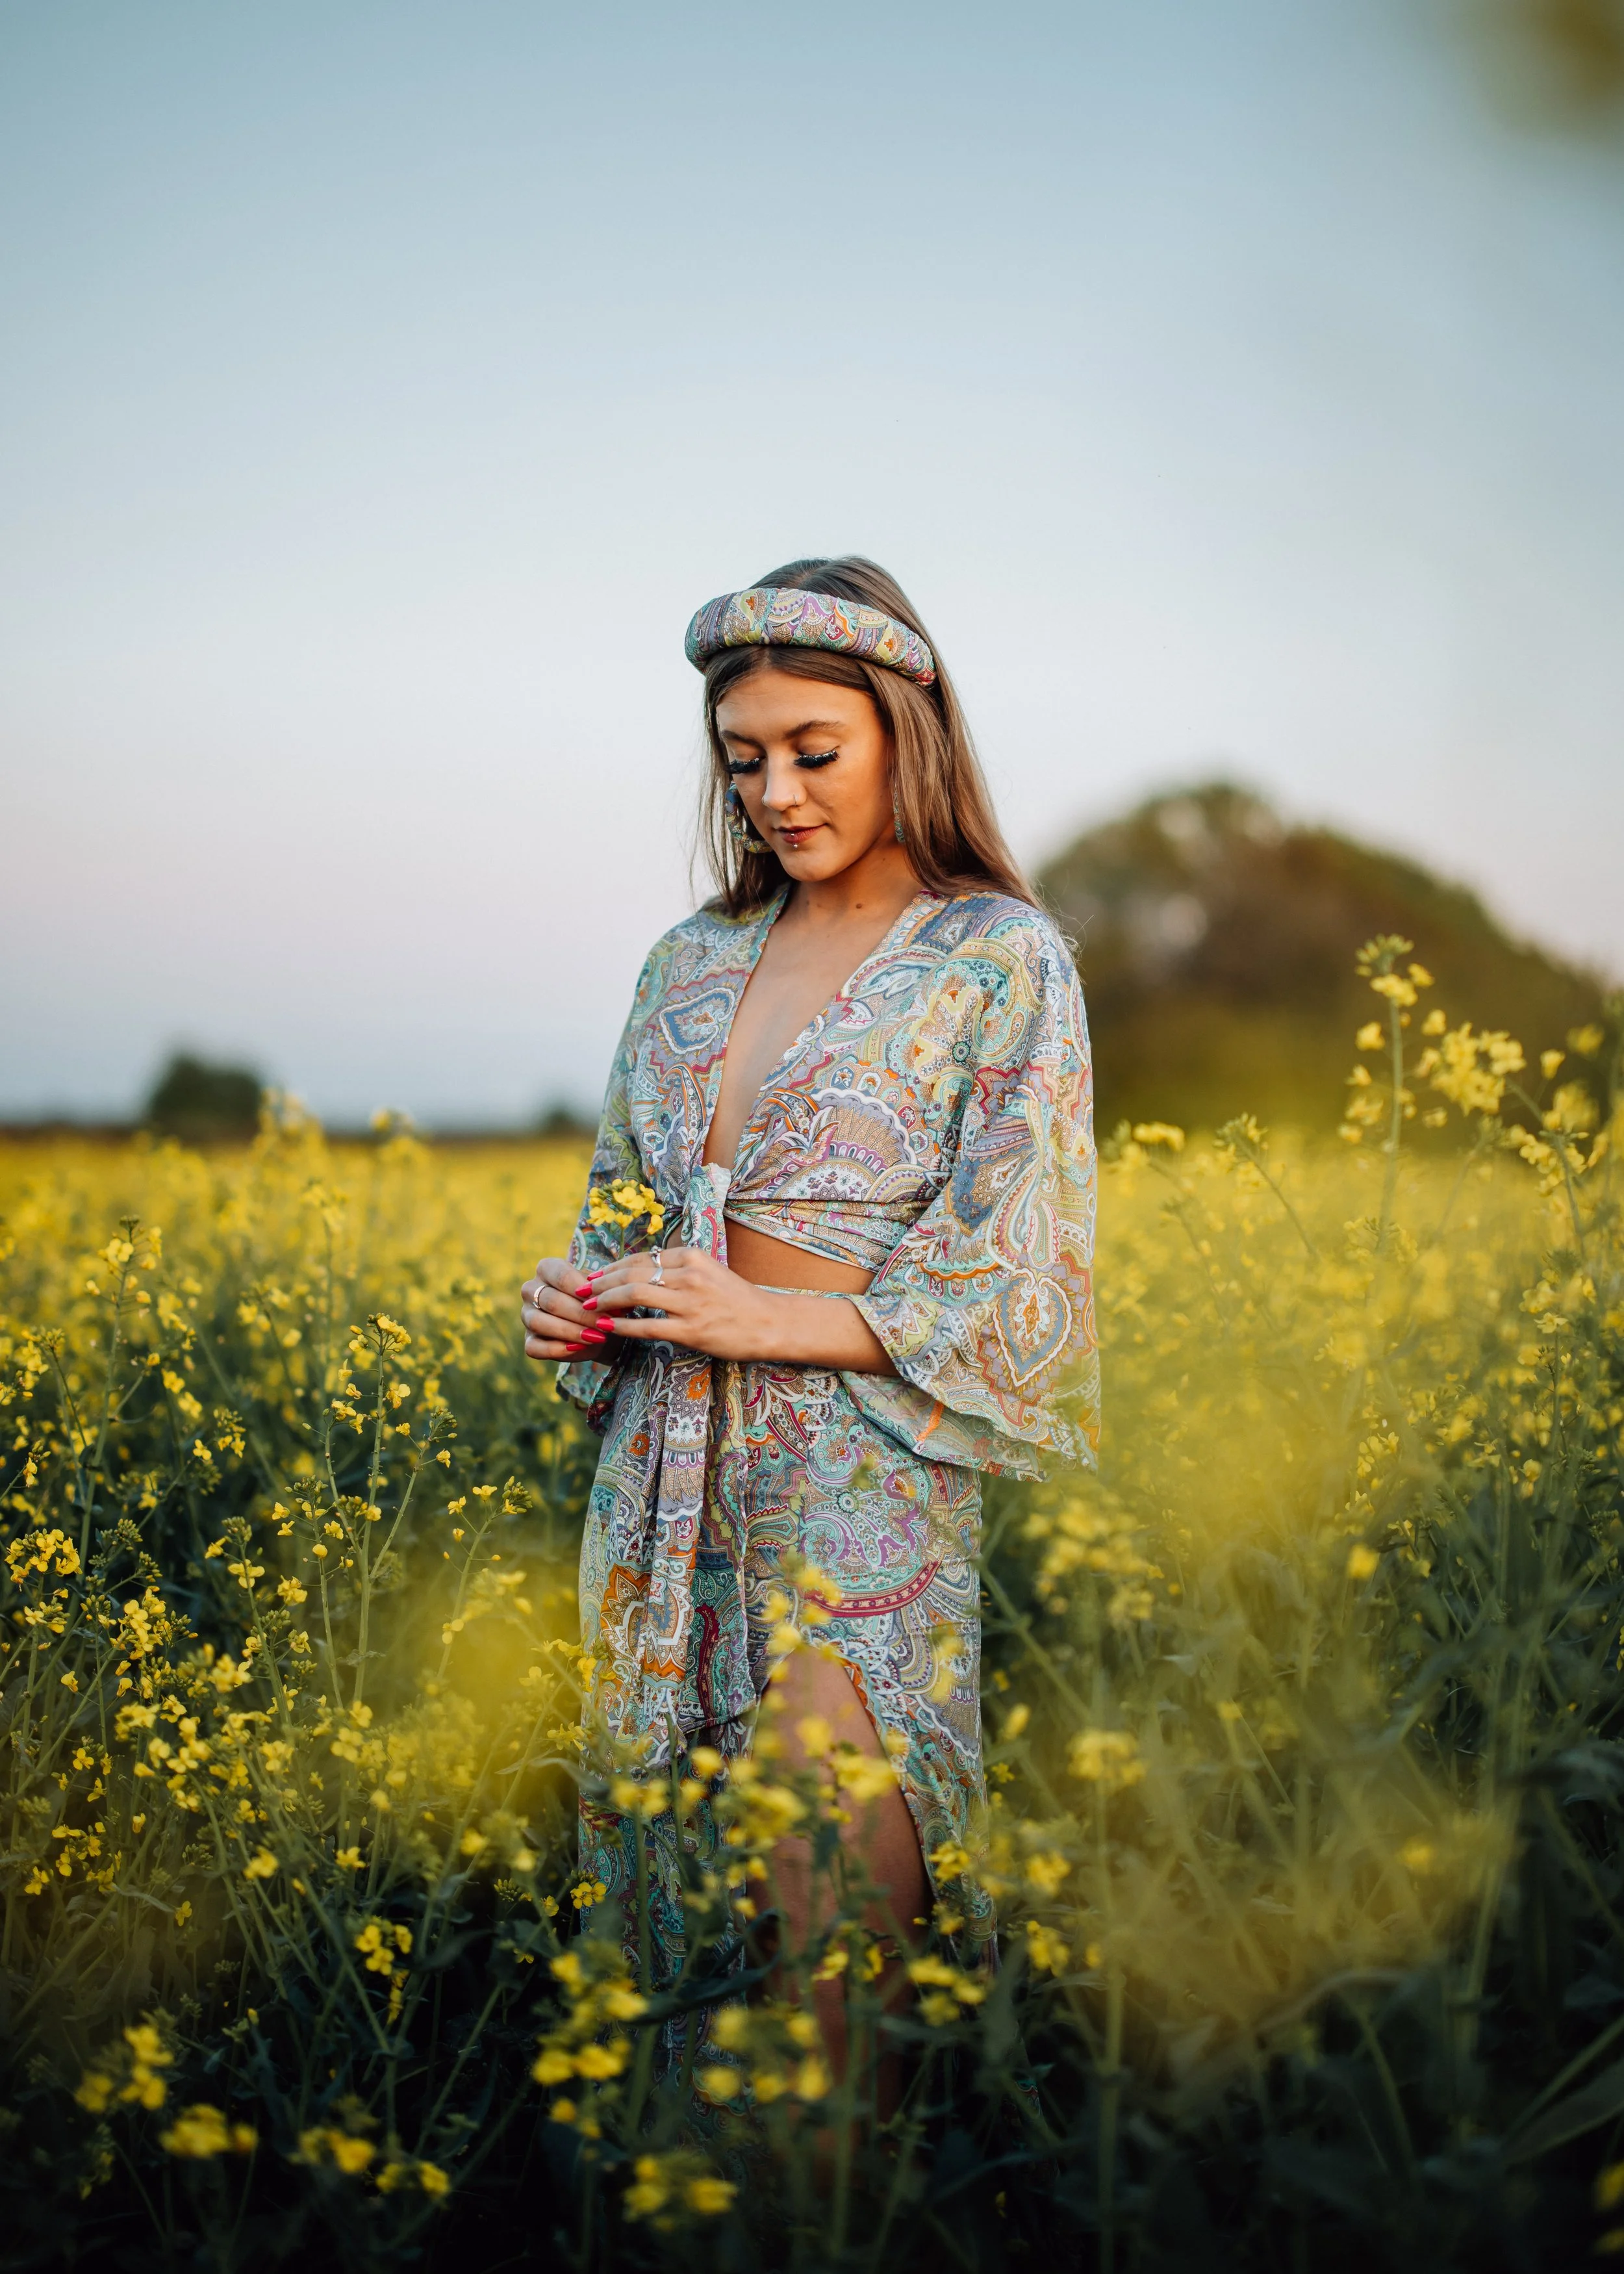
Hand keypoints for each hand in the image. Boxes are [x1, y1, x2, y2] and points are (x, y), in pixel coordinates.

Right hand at [520, 1256, 615, 1363]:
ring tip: (596, 1336)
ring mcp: (526, 1315)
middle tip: (606, 1323)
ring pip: (539, 1323)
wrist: (597, 1327)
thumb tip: (608, 1298)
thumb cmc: (596, 1301)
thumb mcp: (600, 1291)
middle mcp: (530, 1290)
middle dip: (582, 1314)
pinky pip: (535, 1347)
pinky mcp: (528, 1340)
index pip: (562, 1277)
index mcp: (546, 1269)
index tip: (608, 1301)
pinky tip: (580, 1347)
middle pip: (552, 1301)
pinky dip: (558, 1349)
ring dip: (571, 1331)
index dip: (586, 1291)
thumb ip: (600, 1292)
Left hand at [583, 1246, 776, 1360]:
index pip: (640, 1258)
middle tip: (582, 1290)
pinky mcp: (691, 1329)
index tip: (594, 1275)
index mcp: (691, 1256)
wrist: (769, 1322)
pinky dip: (623, 1325)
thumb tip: (641, 1271)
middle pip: (632, 1272)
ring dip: (606, 1300)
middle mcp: (689, 1274)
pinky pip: (648, 1326)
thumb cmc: (737, 1299)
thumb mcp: (708, 1272)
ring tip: (590, 1307)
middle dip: (601, 1282)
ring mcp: (690, 1302)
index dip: (612, 1267)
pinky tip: (608, 1327)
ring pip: (635, 1294)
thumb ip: (677, 1269)